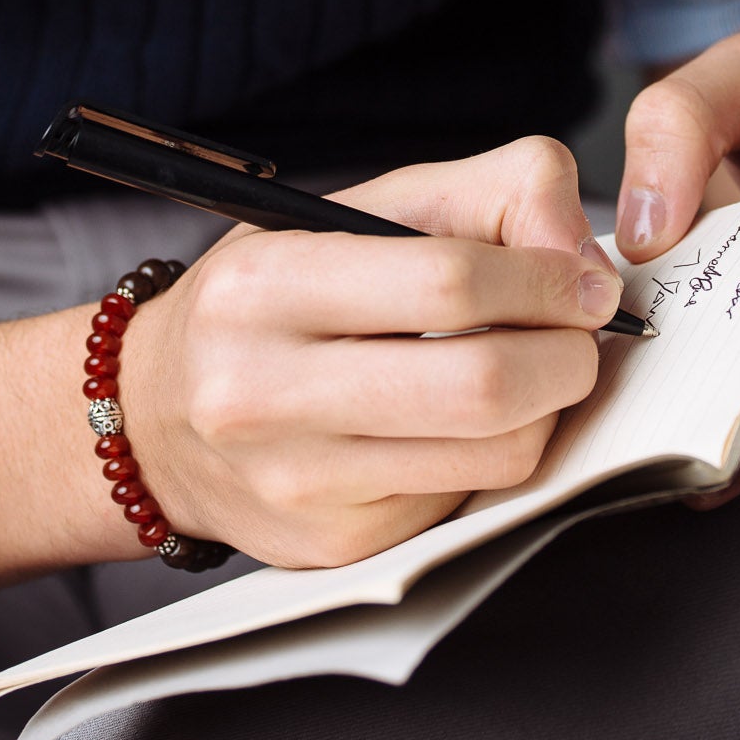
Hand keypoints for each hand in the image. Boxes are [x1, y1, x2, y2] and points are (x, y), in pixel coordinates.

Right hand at [120, 138, 622, 568]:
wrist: (157, 417)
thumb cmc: (273, 300)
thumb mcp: (355, 209)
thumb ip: (484, 194)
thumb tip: (583, 257)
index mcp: (265, 282)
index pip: (450, 278)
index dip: (546, 276)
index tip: (579, 279)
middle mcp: (262, 389)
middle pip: (484, 382)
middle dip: (568, 354)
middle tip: (577, 333)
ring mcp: (297, 482)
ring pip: (496, 454)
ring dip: (547, 408)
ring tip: (528, 370)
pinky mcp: (333, 545)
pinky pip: (467, 498)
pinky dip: (493, 453)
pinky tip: (462, 423)